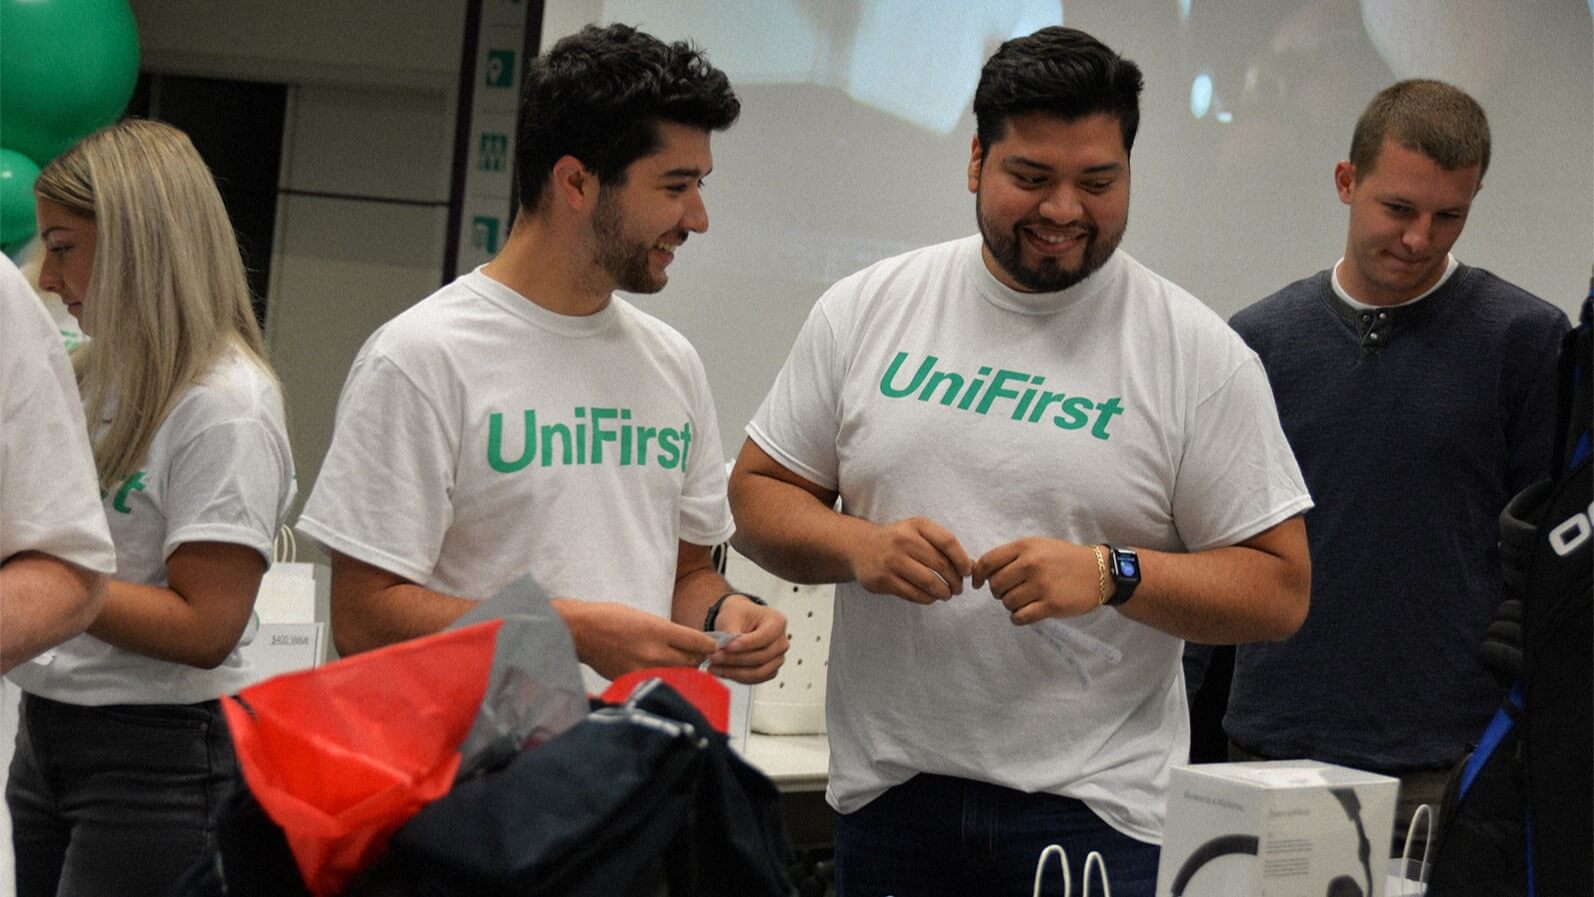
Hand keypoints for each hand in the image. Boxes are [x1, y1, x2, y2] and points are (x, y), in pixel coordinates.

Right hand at [558, 600, 718, 680]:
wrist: (580, 632)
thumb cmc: (609, 618)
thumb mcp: (644, 616)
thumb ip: (667, 632)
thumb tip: (687, 644)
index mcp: (658, 630)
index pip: (698, 643)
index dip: (709, 645)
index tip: (711, 646)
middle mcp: (653, 652)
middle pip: (692, 662)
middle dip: (697, 659)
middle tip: (695, 655)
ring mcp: (643, 669)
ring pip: (678, 675)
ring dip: (683, 671)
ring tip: (678, 664)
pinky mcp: (633, 681)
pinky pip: (659, 681)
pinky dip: (664, 678)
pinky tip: (661, 672)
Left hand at [706, 597, 788, 683]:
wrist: (739, 621)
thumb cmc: (740, 615)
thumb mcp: (733, 615)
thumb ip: (731, 633)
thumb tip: (725, 650)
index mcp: (777, 622)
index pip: (765, 637)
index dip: (746, 644)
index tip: (728, 647)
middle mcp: (781, 642)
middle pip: (762, 657)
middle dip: (735, 659)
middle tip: (715, 656)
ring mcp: (777, 658)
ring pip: (759, 672)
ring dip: (734, 671)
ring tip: (715, 666)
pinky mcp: (769, 671)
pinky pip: (755, 679)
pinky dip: (737, 677)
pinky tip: (721, 671)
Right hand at [850, 517, 972, 603]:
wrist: (860, 547)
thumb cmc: (897, 540)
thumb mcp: (917, 531)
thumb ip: (941, 544)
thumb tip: (970, 565)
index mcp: (916, 525)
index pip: (947, 541)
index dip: (962, 559)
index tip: (967, 571)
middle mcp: (903, 540)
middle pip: (941, 564)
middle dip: (955, 580)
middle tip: (958, 588)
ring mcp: (892, 561)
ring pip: (928, 582)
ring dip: (943, 592)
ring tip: (947, 594)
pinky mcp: (883, 580)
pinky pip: (913, 594)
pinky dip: (928, 598)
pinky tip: (931, 597)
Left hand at [973, 538, 1100, 623]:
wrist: (1099, 571)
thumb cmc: (1064, 558)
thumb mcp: (1038, 546)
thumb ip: (1011, 556)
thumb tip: (979, 570)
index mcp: (1025, 547)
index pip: (988, 562)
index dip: (977, 575)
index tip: (977, 583)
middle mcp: (1031, 564)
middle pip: (995, 585)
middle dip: (998, 592)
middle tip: (1011, 591)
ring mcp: (1041, 585)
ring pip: (1007, 603)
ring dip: (1011, 605)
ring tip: (1025, 600)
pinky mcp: (1051, 605)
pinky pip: (1020, 617)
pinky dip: (1019, 617)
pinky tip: (1028, 611)